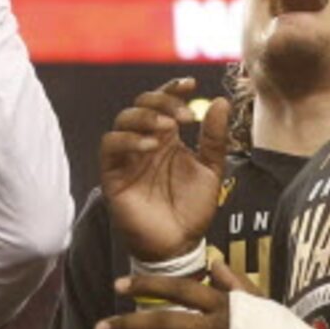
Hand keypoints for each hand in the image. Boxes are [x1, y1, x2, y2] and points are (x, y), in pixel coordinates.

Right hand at [97, 79, 228, 262]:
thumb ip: (214, 138)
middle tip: (184, 116)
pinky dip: (128, 139)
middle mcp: (145, 142)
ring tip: (167, 129)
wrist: (178, 244)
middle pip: (141, 103)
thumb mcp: (211, 170)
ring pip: (123, 119)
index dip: (173, 88)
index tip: (191, 85)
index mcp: (168, 138)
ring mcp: (128, 157)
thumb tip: (219, 101)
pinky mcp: (113, 174)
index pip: (163, 102)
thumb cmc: (193, 209)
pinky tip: (151, 146)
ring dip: (145, 117)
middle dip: (161, 101)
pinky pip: (110, 145)